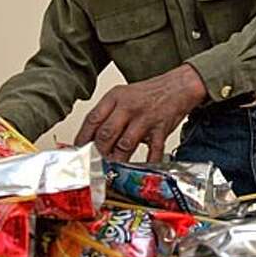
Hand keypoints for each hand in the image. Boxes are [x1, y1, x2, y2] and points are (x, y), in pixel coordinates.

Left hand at [74, 64, 206, 161]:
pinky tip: (140, 169)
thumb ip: (108, 115)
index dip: (83, 138)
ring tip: (110, 170)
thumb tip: (91, 139)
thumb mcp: (123, 97)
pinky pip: (152, 151)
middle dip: (97, 153)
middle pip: (106, 134)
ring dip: (116, 160)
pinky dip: (147, 162)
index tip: (78, 151)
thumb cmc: (148, 95)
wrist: (178, 86)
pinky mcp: (161, 129)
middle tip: (92, 165)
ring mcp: (145, 118)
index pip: (92, 119)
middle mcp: (128, 107)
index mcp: (115, 97)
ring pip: (125, 144)